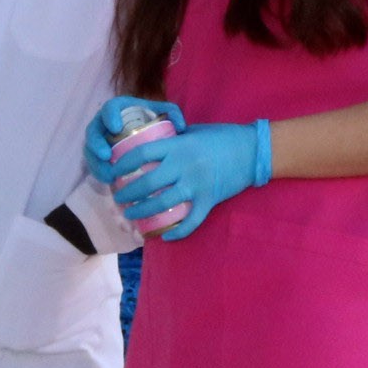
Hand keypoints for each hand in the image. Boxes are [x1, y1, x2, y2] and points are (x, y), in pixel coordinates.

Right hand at [84, 95, 182, 186]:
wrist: (147, 132)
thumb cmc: (154, 120)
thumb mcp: (164, 113)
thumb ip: (172, 113)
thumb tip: (180, 127)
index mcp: (119, 109)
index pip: (109, 108)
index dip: (110, 117)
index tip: (116, 128)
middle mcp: (104, 123)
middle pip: (93, 131)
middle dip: (96, 144)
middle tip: (106, 156)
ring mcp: (99, 140)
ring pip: (90, 150)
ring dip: (96, 163)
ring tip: (108, 176)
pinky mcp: (98, 155)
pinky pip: (93, 163)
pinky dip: (99, 172)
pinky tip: (109, 182)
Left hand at [115, 120, 272, 239]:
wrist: (254, 150)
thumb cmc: (223, 137)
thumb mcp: (193, 131)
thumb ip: (172, 138)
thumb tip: (148, 141)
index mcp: (178, 145)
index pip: (141, 155)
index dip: (122, 165)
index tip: (113, 172)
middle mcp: (184, 165)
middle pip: (146, 183)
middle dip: (128, 193)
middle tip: (119, 198)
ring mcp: (197, 184)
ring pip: (162, 203)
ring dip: (143, 212)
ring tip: (131, 214)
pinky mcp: (209, 200)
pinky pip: (191, 221)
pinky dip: (178, 232)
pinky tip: (165, 236)